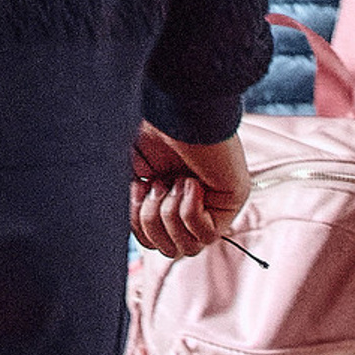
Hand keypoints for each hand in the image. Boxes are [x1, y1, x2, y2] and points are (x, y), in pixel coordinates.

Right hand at [131, 124, 250, 257]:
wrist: (175, 104)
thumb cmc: (152, 125)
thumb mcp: (127, 167)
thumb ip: (128, 201)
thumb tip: (124, 228)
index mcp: (163, 194)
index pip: (149, 240)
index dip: (136, 222)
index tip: (137, 186)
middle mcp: (188, 203)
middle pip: (166, 250)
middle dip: (151, 220)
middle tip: (156, 184)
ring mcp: (212, 206)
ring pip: (187, 249)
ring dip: (170, 216)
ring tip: (173, 182)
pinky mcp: (231, 204)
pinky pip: (207, 235)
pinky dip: (191, 210)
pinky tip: (193, 183)